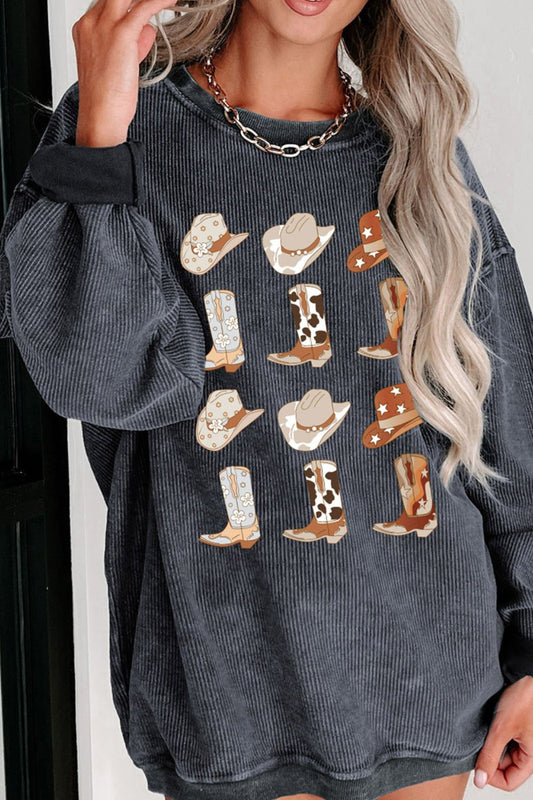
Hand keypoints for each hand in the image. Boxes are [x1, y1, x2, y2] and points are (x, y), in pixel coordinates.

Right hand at [72, 0, 180, 145]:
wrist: (100, 115)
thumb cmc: (106, 98)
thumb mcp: (118, 64)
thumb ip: (132, 43)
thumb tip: (147, 29)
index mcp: (84, 29)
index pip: (108, 4)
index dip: (128, 7)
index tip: (145, 10)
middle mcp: (91, 23)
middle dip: (136, 0)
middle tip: (153, 5)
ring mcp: (104, 26)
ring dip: (148, 0)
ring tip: (166, 1)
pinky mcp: (121, 34)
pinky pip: (144, 7)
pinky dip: (160, 2)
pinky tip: (171, 0)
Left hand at [474, 675, 532, 790]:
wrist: (525, 673)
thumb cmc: (524, 697)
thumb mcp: (502, 729)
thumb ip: (489, 756)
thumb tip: (480, 780)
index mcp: (531, 757)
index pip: (509, 782)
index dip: (491, 777)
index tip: (476, 764)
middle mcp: (528, 750)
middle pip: (504, 768)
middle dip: (489, 759)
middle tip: (477, 745)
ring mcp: (521, 739)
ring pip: (501, 753)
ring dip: (490, 746)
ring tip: (483, 732)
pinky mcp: (515, 727)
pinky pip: (502, 739)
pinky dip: (493, 735)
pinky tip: (486, 724)